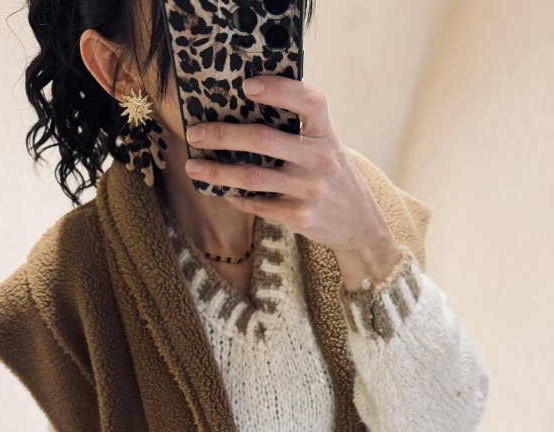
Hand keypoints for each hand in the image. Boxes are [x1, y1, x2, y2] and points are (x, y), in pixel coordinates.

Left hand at [184, 75, 398, 266]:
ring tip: (193, 167)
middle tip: (195, 133)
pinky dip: (236, 197)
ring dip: (217, 172)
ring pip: (252, 177)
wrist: (360, 224)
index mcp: (326, 135)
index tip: (246, 86)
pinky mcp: (300, 217)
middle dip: (223, 135)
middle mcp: (319, 160)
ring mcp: (310, 190)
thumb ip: (300, 130)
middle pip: (264, 140)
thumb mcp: (328, 147)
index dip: (278, 90)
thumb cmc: (334, 177)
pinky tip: (223, 191)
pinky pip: (258, 204)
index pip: (308, 101)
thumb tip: (244, 112)